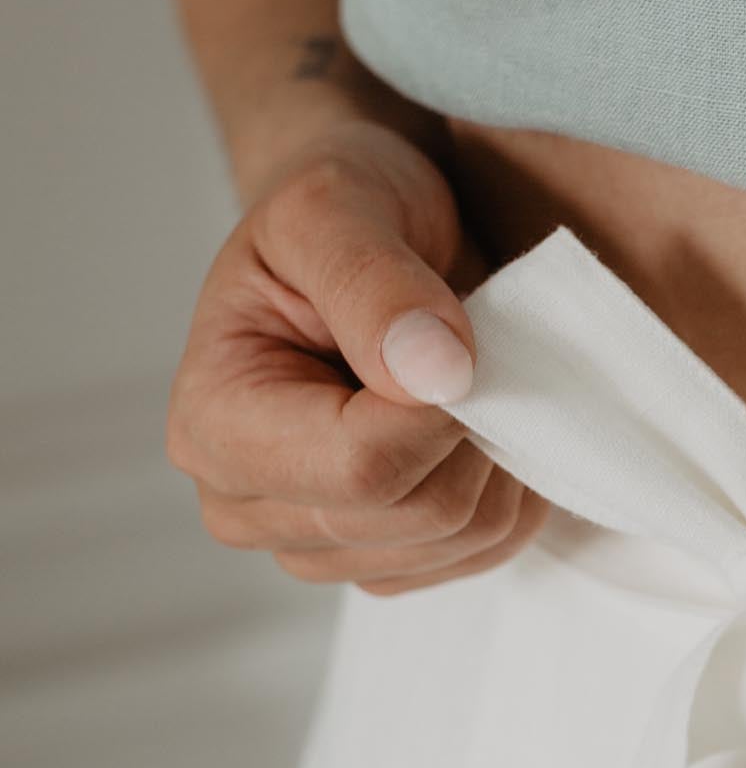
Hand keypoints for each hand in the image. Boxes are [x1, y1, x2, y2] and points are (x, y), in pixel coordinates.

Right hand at [166, 120, 546, 594]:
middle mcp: (249, 508)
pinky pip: (487, 551)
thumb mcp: (334, 206)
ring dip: (501, 452)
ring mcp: (316, 548)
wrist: (360, 239)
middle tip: (467, 345)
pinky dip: (509, 485)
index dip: (443, 407)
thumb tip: (437, 372)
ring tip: (468, 374)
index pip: (364, 468)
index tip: (460, 335)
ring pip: (465, 538)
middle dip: (475, 425)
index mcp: (214, 428)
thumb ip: (372, 281)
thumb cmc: (337, 214)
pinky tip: (477, 421)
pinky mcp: (383, 562)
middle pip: (420, 512)